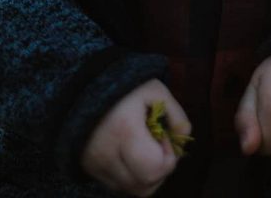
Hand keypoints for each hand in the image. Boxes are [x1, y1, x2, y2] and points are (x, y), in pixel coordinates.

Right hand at [80, 79, 191, 195]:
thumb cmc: (126, 87)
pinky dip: (130, 175)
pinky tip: (130, 154)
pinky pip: (118, 185)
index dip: (167, 156)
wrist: (87, 84)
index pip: (154, 168)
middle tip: (157, 145)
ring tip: (144, 149)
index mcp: (124, 131)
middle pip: (145, 186)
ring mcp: (95, 164)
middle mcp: (106, 154)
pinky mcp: (88, 168)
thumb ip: (176, 115)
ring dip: (146, 176)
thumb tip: (183, 139)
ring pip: (132, 190)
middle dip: (160, 170)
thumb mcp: (155, 90)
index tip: (162, 135)